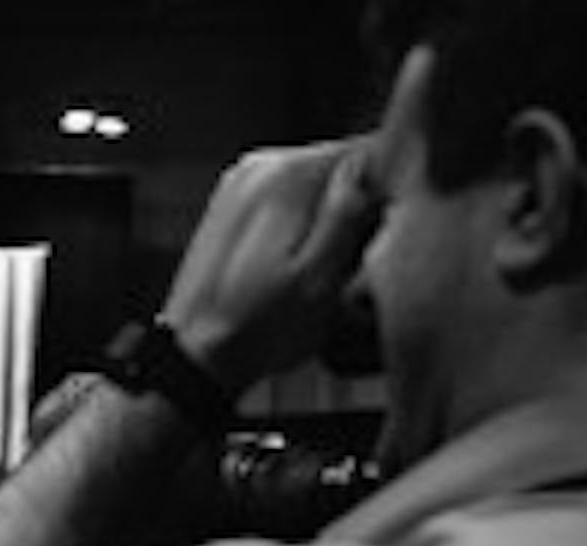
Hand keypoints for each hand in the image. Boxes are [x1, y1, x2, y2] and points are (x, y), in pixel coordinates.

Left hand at [161, 134, 383, 392]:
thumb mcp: (321, 277)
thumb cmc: (259, 329)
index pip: (368, 148)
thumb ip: (351, 212)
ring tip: (320, 266)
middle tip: (354, 257)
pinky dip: (301, 224)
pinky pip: (286, 200)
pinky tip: (292, 264)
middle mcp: (261, 165)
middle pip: (340, 165)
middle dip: (358, 204)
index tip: (388, 228)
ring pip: (314, 184)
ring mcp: (241, 183)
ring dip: (329, 216)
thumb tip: (375, 163)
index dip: (391, 187)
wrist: (195, 357)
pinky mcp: (230, 206)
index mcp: (288, 174)